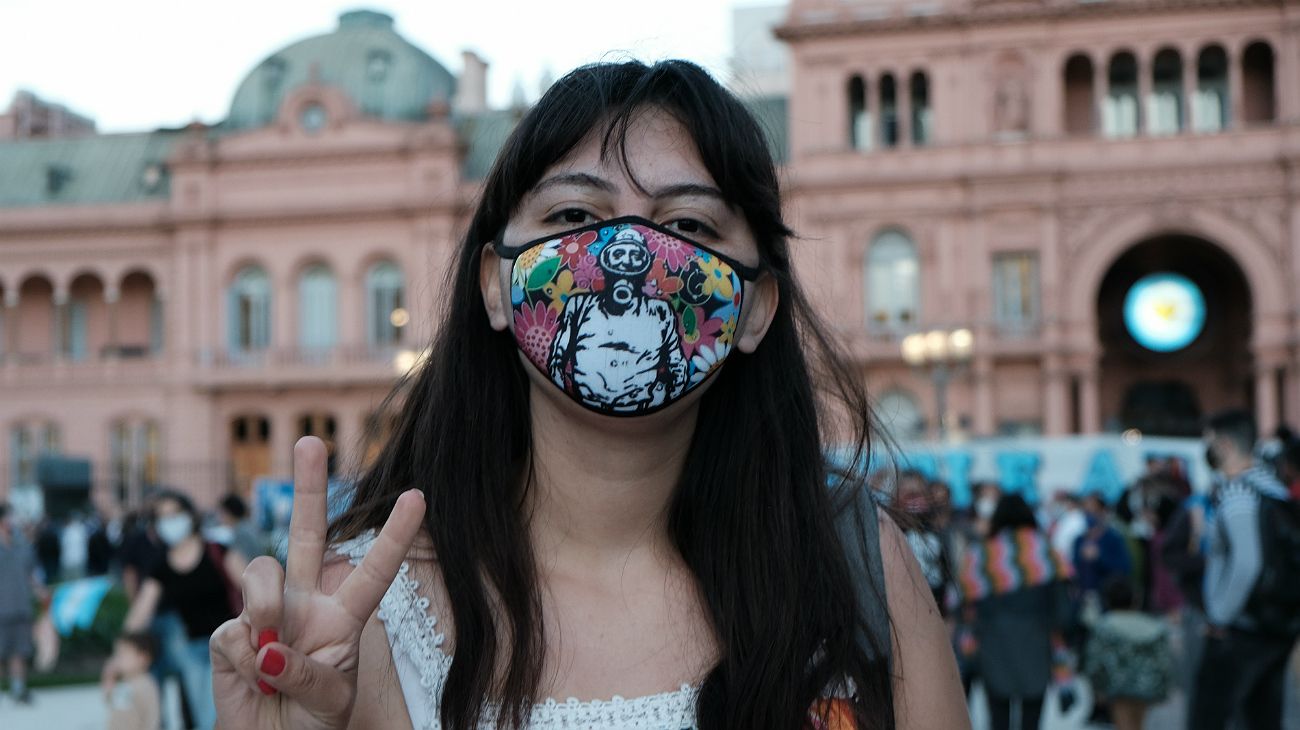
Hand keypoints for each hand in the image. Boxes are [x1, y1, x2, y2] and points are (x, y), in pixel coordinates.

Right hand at [209, 437, 425, 729]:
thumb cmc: (313, 725)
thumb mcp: (331, 700)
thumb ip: (309, 672)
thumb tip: (268, 645)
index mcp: (344, 616)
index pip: (374, 569)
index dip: (394, 535)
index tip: (419, 496)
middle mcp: (305, 604)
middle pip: (308, 534)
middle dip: (308, 486)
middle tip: (311, 440)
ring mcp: (265, 614)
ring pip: (262, 573)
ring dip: (265, 608)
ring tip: (269, 651)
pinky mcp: (229, 636)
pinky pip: (233, 630)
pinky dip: (243, 660)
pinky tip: (252, 677)